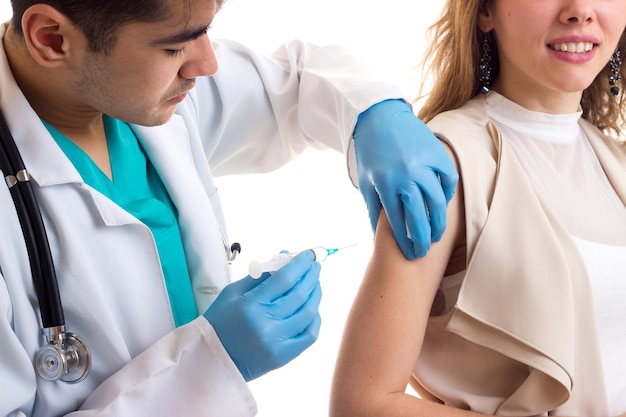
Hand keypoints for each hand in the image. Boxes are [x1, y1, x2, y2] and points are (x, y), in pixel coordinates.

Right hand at [203, 251, 321, 380]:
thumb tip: (287, 257)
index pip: (285, 279)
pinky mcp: (283, 356)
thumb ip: (261, 275)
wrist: (211, 359)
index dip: (300, 264)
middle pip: (299, 294)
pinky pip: (309, 334)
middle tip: (314, 266)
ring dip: (316, 294)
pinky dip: (315, 318)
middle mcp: (265, 324)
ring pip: (308, 313)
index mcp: (250, 305)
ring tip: (315, 284)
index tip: (308, 255)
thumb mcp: (233, 293)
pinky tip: (313, 307)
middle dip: (311, 276)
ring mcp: (276, 342)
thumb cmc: (220, 322)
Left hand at [353, 99, 457, 258]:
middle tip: (425, 251)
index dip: (406, 241)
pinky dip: (448, 193)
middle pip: (420, 216)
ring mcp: (424, 163)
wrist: (380, 117)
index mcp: (386, 184)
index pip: (398, 222)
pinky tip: (442, 204)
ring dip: (439, 222)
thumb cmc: (370, 154)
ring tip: (437, 234)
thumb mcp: (366, 182)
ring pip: (438, 202)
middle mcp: (406, 175)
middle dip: (423, 239)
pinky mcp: (437, 153)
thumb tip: (377, 238)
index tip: (411, 254)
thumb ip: (374, 210)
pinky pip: (449, 180)